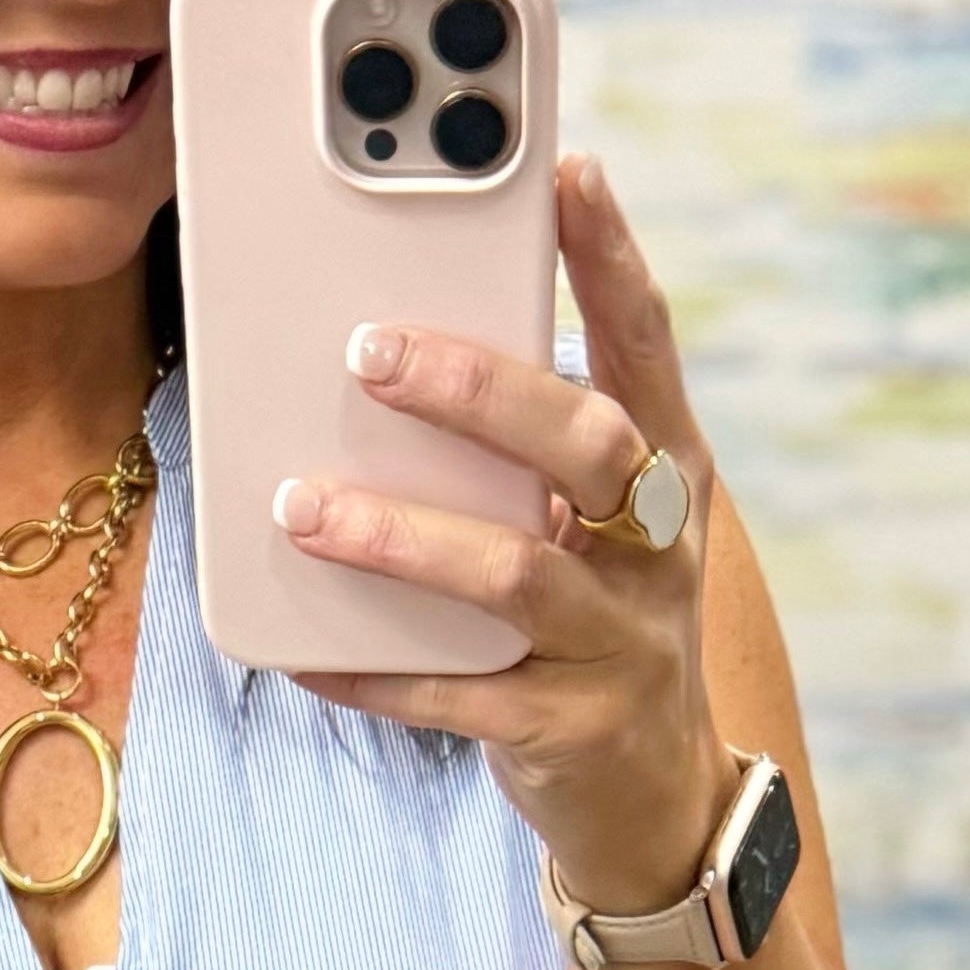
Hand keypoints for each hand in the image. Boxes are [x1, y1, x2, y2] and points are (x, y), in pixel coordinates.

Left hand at [272, 154, 736, 921]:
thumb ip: (527, 451)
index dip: (612, 257)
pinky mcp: (566, 732)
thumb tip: (396, 347)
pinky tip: (300, 652)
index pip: (648, 346)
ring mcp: (620, 644)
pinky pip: (456, 695)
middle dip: (479, 391)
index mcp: (670, 474)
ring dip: (400, 534)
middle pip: (588, 444)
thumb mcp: (595, 527)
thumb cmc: (597, 624)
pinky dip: (371, 670)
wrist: (653, 798)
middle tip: (370, 350)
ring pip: (514, 572)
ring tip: (302, 508)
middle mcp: (660, 550)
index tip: (565, 171)